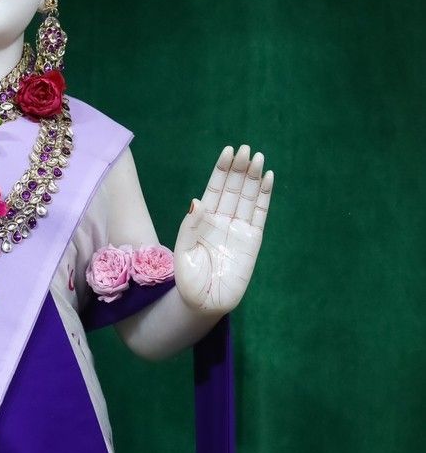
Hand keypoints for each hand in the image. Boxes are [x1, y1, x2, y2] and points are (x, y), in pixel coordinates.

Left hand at [174, 145, 273, 312]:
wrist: (204, 303)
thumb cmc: (189, 281)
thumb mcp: (183, 252)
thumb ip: (190, 227)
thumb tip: (197, 201)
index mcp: (204, 220)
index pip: (215, 189)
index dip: (221, 170)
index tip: (228, 151)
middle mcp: (223, 220)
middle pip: (233, 188)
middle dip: (239, 168)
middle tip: (246, 149)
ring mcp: (239, 229)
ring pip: (248, 197)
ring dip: (253, 177)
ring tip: (258, 157)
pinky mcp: (253, 240)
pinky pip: (260, 214)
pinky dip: (265, 196)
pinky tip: (268, 177)